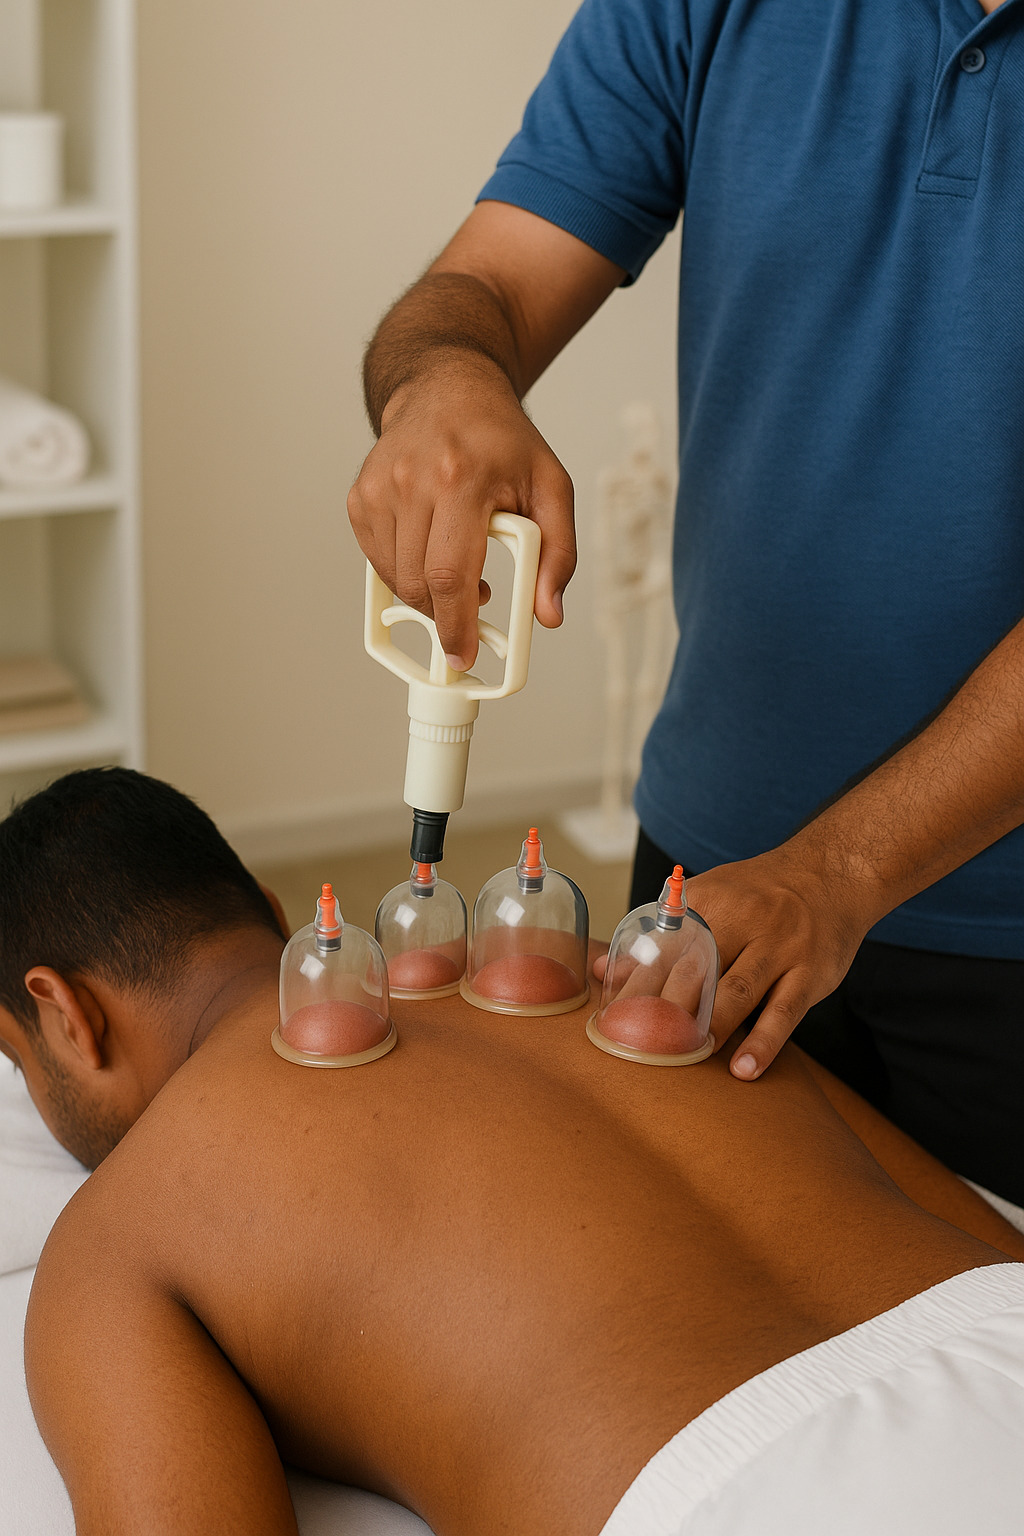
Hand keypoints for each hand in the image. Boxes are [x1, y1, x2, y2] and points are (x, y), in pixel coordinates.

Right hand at [348, 357, 575, 670]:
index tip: (461, 656)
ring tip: (456, 570)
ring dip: (425, 593)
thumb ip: (558, 553)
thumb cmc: (501, 439)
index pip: (451, 572)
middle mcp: (413, 480)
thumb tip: (548, 614)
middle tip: (469, 613)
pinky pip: (377, 559)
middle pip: (418, 582)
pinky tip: (429, 549)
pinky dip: (403, 571)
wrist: (447, 389)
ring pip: (395, 576)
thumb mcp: (551, 486)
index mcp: (463, 478)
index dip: (455, 624)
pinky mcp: (361, 495)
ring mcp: (380, 487)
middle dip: (442, 616)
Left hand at [594, 839, 880, 1077]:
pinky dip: (762, 1044)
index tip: (614, 1016)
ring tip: (685, 1059)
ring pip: (736, 992)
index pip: (664, 944)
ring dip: (709, 1030)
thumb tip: (604, 971)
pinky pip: (784, 1013)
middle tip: (641, 1046)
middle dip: (665, 1010)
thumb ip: (659, 935)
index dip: (636, 982)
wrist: (832, 875)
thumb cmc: (759, 895)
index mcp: (710, 900)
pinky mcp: (810, 972)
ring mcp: (780, 946)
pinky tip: (743, 1069)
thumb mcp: (709, 898)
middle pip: (695, 970)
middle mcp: (745, 919)